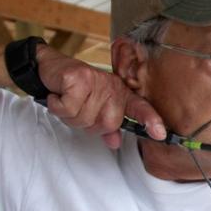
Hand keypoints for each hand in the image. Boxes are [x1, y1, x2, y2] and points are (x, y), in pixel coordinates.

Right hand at [33, 44, 166, 149]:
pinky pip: (69, 109)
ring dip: (69, 115)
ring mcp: (96, 81)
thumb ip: (105, 127)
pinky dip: (58, 106)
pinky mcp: (78, 78)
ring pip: (85, 118)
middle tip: (77, 108)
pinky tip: (58, 95)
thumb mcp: (92, 108)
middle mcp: (112, 87)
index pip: (139, 108)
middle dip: (87, 123)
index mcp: (119, 94)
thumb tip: (114, 142)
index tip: (160, 134)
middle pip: (107, 123)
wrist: (50, 67)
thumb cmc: (73, 89)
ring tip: (67, 100)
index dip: (150, 120)